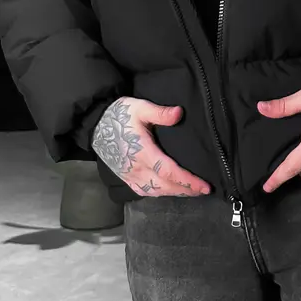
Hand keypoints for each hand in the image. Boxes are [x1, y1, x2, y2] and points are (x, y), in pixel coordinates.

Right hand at [91, 97, 211, 197]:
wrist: (96, 124)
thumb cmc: (120, 115)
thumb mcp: (140, 107)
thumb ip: (159, 112)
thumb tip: (179, 113)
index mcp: (142, 153)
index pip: (169, 172)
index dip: (187, 181)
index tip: (204, 186)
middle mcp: (136, 168)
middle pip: (165, 186)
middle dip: (186, 190)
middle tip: (204, 190)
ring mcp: (129, 175)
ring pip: (155, 191)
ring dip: (174, 193)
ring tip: (191, 191)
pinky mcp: (125, 177)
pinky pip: (144, 191)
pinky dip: (160, 194)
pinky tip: (169, 191)